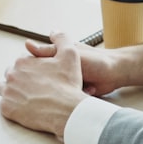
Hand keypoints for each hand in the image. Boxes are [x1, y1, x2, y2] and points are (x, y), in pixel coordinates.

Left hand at [0, 31, 90, 137]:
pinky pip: (5, 105)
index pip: (22, 62)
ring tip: (29, 97)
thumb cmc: (68, 84)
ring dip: (14, 91)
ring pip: (5, 89)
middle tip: (36, 87)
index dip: (33, 68)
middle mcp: (12, 74)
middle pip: (12, 74)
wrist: (67, 111)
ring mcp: (8, 92)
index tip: (42, 76)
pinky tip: (25, 108)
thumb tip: (53, 31)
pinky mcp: (7, 108)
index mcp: (22, 61)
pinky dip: (12, 106)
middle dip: (21, 79)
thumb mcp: (70, 54)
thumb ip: (61, 39)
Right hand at [27, 36, 142, 96]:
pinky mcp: (75, 93)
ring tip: (81, 86)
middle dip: (54, 84)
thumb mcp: (69, 54)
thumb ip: (48, 51)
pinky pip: (68, 98)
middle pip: (46, 81)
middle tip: (61, 86)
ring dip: (67, 91)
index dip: (36, 72)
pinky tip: (87, 90)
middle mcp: (60, 70)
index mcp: (56, 58)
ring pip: (57, 92)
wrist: (115, 73)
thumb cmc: (94, 59)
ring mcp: (67, 82)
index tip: (40, 77)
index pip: (37, 65)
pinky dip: (76, 97)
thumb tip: (27, 45)